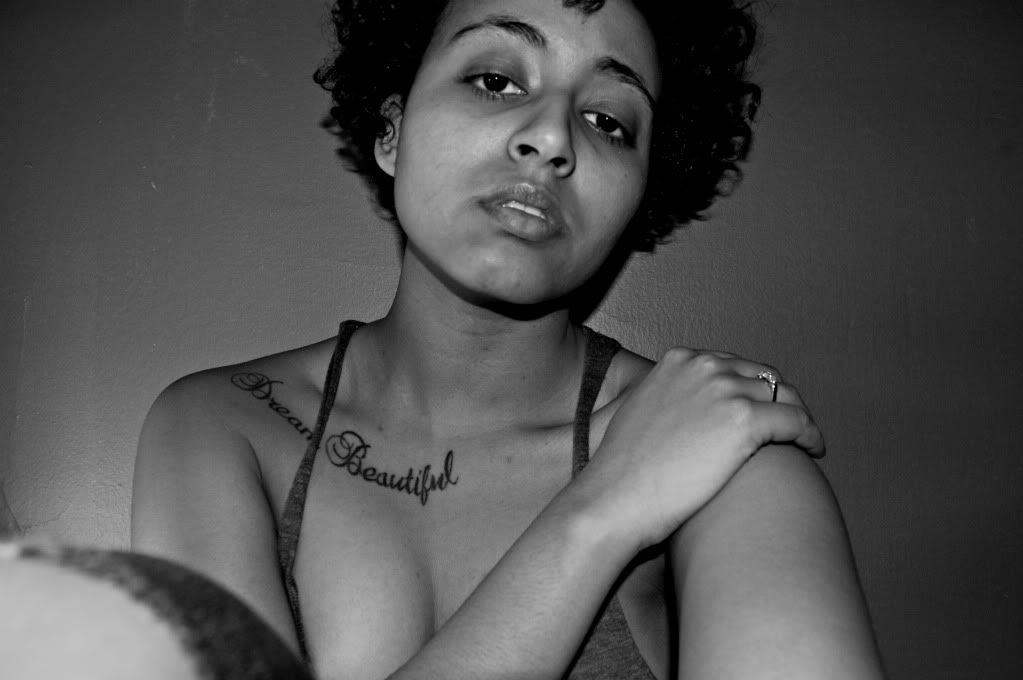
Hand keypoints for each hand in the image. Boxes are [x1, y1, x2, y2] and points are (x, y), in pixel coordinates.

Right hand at [581, 348, 823, 549]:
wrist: (616, 497)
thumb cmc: (623, 469)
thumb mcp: (639, 411)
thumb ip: (669, 397)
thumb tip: (690, 411)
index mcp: (679, 359)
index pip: (734, 365)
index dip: (753, 388)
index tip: (762, 409)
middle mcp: (703, 365)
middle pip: (763, 376)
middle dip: (778, 400)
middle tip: (790, 427)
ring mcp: (725, 389)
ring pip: (784, 396)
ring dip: (797, 417)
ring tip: (804, 440)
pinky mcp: (744, 419)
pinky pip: (796, 421)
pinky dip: (810, 435)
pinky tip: (813, 451)